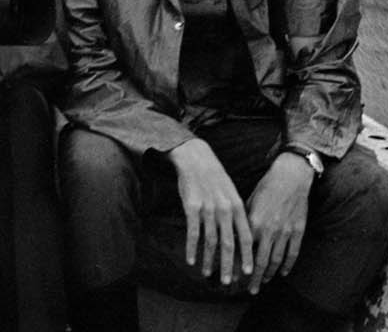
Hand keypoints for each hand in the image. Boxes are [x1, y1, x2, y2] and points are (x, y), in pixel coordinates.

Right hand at [167, 138, 252, 285]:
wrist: (195, 158)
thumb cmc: (214, 176)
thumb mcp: (231, 192)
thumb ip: (236, 213)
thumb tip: (239, 235)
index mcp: (238, 207)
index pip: (246, 237)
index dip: (248, 256)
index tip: (248, 272)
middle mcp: (225, 210)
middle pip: (229, 244)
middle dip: (229, 266)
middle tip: (227, 282)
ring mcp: (208, 209)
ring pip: (210, 242)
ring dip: (209, 261)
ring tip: (207, 274)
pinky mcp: (191, 207)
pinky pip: (192, 233)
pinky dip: (192, 248)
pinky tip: (190, 260)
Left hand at [244, 153, 312, 292]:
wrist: (290, 178)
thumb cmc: (265, 188)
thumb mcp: (247, 202)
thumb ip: (242, 221)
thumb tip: (232, 236)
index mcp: (253, 223)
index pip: (244, 250)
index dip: (238, 265)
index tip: (233, 276)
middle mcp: (269, 230)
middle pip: (260, 261)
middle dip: (254, 278)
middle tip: (250, 290)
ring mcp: (285, 232)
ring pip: (276, 260)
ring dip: (269, 274)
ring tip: (263, 283)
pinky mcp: (298, 231)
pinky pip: (292, 253)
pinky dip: (287, 265)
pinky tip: (281, 272)